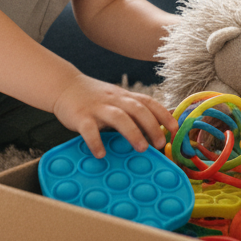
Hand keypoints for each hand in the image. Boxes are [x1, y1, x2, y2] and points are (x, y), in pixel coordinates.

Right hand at [52, 75, 177, 158]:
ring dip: (132, 132)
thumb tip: (154, 132)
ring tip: (141, 148)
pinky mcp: (81, 116)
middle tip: (160, 144)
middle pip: (138, 109)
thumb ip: (132, 112)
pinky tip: (101, 154)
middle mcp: (114, 100)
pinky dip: (96, 142)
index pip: (148, 102)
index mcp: (125, 97)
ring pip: (119, 117)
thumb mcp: (116, 100)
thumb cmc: (95, 98)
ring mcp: (98, 108)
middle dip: (152, 126)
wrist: (65, 86)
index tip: (175, 128)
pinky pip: (89, 129)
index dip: (164, 114)